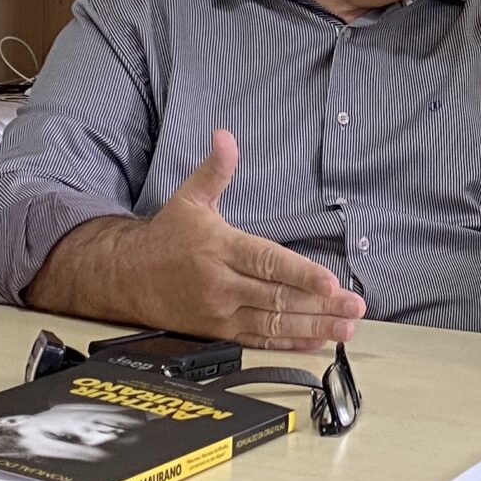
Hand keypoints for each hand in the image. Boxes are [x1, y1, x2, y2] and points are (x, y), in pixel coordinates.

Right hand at [126, 131, 366, 351]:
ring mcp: (222, 312)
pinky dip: (288, 344)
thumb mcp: (189, 198)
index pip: (268, 263)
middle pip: (278, 297)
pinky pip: (259, 340)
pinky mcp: (219, 332)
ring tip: (345, 328)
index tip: (331, 283)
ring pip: (273, 323)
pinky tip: (315, 342)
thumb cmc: (165, 237)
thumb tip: (225, 137)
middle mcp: (222, 284)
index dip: (301, 274)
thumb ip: (215, 170)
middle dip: (320, 305)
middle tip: (354, 308)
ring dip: (313, 327)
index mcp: (220, 248)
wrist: (126, 278)